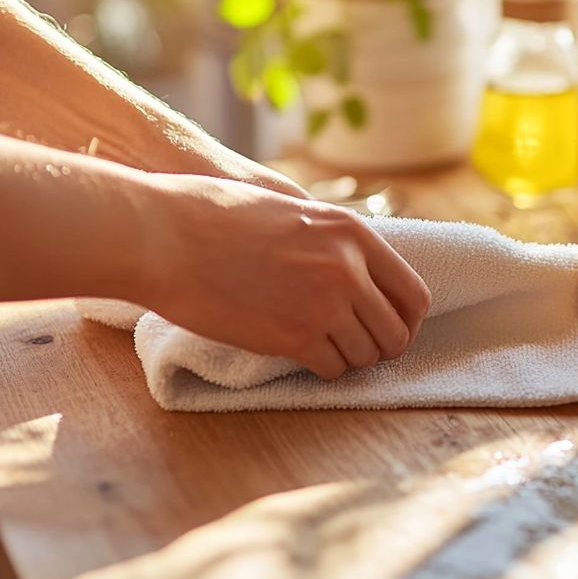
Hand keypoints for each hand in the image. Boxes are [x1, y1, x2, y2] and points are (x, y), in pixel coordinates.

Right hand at [143, 175, 430, 377]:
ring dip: (349, 358)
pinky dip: (322, 369)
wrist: (164, 236)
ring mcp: (324, 305)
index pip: (413, 293)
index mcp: (353, 233)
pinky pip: (331, 369)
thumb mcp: (292, 208)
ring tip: (322, 347)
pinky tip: (302, 355)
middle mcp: (348, 269)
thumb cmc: (215, 215)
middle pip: (396, 333)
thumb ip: (330, 237)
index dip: (406, 319)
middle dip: (381, 347)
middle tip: (357, 348)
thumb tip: (357, 265)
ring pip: (366, 356)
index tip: (390, 328)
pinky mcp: (293, 337)